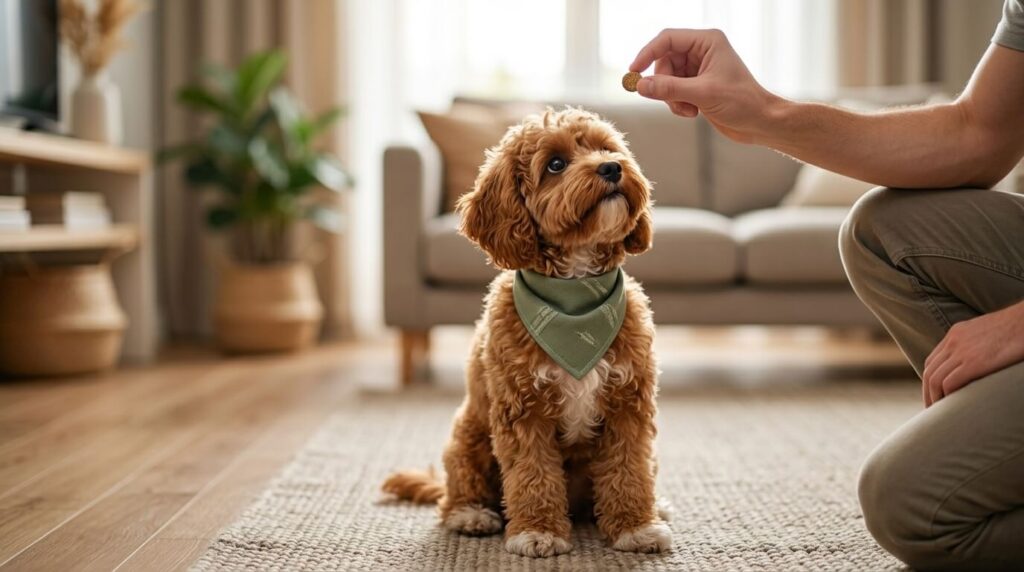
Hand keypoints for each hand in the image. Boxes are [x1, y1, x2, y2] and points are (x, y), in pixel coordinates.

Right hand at [630, 29, 779, 142]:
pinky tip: (692, 112)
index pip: (667, 39)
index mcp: (707, 42)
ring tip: (688, 108)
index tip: (634, 72)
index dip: (647, 54)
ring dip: (671, 97)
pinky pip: (672, 91)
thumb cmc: (742, 102)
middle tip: (670, 99)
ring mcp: (698, 69)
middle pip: (663, 61)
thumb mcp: (703, 94)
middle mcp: (701, 51)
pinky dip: (676, 103)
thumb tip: (640, 85)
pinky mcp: (696, 85)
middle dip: (664, 84)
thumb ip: (669, 88)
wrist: (759, 123)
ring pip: (666, 78)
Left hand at [922, 300, 1023, 406]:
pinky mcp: (974, 362)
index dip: (930, 380)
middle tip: (933, 410)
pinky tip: (952, 406)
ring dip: (935, 398)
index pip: (933, 361)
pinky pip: (949, 382)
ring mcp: (962, 351)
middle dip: (928, 393)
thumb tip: (978, 361)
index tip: (934, 395)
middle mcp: (954, 341)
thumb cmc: (1018, 328)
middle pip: (929, 372)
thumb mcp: (989, 332)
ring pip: (935, 379)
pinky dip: (947, 396)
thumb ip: (977, 344)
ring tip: (940, 413)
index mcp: (957, 333)